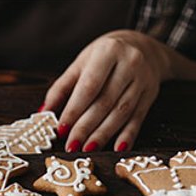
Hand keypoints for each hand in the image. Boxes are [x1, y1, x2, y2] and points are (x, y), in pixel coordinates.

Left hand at [43, 30, 171, 151]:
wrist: (142, 46)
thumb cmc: (105, 56)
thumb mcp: (82, 63)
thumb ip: (62, 87)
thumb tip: (45, 112)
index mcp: (108, 51)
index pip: (89, 86)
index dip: (74, 110)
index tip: (61, 129)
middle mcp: (129, 64)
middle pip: (105, 102)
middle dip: (86, 127)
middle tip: (72, 145)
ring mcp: (142, 80)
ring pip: (121, 112)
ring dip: (104, 134)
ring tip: (88, 148)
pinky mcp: (150, 95)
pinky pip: (138, 118)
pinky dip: (128, 135)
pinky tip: (117, 148)